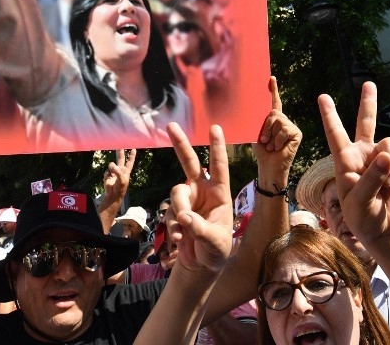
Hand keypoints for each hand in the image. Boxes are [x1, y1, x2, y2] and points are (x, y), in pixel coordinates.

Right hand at [103, 149, 136, 205]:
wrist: (113, 195)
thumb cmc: (121, 188)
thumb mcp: (122, 179)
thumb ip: (118, 171)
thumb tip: (111, 165)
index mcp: (126, 171)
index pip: (130, 161)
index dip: (132, 155)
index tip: (133, 148)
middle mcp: (120, 170)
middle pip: (120, 159)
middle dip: (120, 152)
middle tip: (119, 145)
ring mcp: (113, 171)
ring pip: (111, 164)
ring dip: (111, 168)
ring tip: (112, 173)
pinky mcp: (107, 174)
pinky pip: (106, 171)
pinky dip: (107, 174)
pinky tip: (108, 179)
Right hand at [165, 123, 232, 277]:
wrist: (202, 263)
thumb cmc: (217, 248)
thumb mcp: (216, 241)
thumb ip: (201, 229)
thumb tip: (183, 216)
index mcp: (220, 192)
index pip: (219, 166)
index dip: (217, 147)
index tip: (215, 128)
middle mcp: (202, 191)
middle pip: (190, 163)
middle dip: (180, 144)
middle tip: (171, 126)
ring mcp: (187, 200)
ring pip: (177, 192)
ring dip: (179, 209)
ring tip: (185, 229)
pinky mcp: (175, 212)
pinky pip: (169, 212)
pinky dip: (173, 226)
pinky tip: (180, 238)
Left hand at [253, 77, 299, 189]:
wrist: (269, 167)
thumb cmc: (261, 152)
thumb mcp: (255, 133)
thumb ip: (258, 121)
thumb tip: (252, 110)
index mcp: (273, 120)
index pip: (274, 102)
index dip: (273, 90)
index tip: (271, 78)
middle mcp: (284, 121)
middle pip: (273, 112)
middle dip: (265, 126)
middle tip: (263, 140)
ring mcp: (291, 126)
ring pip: (278, 120)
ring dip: (270, 135)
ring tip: (271, 146)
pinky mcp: (297, 133)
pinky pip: (284, 129)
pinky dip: (277, 140)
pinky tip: (278, 148)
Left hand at [319, 82, 389, 244]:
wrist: (383, 230)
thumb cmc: (362, 217)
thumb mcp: (359, 202)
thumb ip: (371, 178)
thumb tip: (386, 154)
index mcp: (345, 161)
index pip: (335, 135)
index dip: (330, 116)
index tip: (322, 97)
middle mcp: (363, 154)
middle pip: (366, 123)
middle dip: (368, 103)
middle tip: (368, 84)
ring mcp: (382, 159)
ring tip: (386, 189)